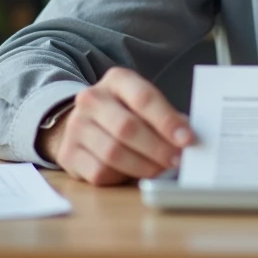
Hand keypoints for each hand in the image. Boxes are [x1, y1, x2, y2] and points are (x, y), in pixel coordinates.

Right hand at [39, 67, 194, 185]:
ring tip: (161, 170)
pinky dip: (122, 177)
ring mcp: (76, 126)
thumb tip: (189, 138)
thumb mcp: (144, 105)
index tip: (187, 138)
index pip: (144, 98)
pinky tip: (135, 175)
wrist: (84, 122)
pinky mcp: (68, 154)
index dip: (167, 120)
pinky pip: (99, 172)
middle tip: (178, 161)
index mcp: (117, 80)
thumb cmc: (125, 113)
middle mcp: (92, 99)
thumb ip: (166, 118)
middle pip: (127, 127)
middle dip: (158, 148)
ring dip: (143, 166)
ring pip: (113, 153)